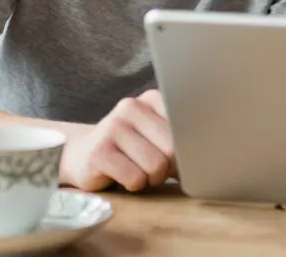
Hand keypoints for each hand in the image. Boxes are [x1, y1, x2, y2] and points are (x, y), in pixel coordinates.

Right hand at [60, 90, 176, 191]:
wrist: (82, 156)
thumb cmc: (129, 150)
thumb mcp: (154, 134)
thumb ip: (177, 137)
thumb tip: (203, 158)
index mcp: (151, 99)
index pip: (185, 128)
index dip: (183, 151)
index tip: (172, 156)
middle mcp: (130, 107)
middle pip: (171, 149)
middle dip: (168, 168)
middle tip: (153, 169)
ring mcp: (112, 127)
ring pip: (155, 165)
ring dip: (150, 179)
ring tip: (137, 172)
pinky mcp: (99, 152)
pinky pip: (135, 178)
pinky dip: (134, 185)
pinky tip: (121, 176)